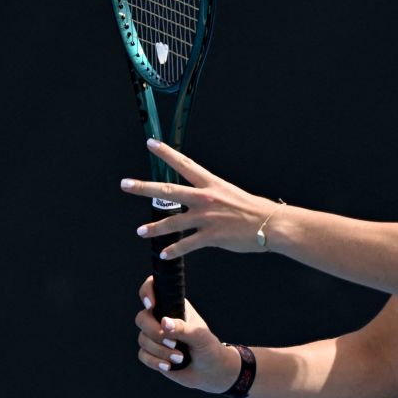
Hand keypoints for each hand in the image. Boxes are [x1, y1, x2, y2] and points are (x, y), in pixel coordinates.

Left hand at [121, 139, 280, 257]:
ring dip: (154, 227)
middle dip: (144, 188)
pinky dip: (174, 250)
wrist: (271, 225)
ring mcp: (206, 218)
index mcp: (212, 184)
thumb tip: (201, 199)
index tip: (151, 143)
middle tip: (126, 184)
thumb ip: (213, 195)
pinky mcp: (211, 237)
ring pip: (172, 222)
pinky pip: (186, 244)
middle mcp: (205, 198)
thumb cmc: (255, 210)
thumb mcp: (231, 194)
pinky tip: (165, 254)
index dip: (166, 153)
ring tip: (140, 231)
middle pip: (168, 192)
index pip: (184, 165)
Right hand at [135, 276, 239, 392]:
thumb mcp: (200, 335)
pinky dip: (155, 362)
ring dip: (160, 351)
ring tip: (180, 358)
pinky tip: (169, 366)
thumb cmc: (208, 347)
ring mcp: (155, 335)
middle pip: (142, 318)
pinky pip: (143, 355)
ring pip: (143, 339)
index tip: (151, 305)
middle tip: (173, 343)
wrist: (209, 370)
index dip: (147, 292)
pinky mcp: (151, 352)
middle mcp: (161, 317)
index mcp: (174, 305)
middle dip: (154, 333)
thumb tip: (164, 322)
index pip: (154, 288)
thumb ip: (183, 328)